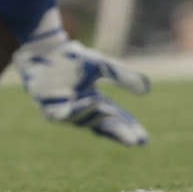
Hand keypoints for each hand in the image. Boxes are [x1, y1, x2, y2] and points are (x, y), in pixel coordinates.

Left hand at [14, 14, 151, 145]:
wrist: (45, 50)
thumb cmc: (72, 58)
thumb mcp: (102, 65)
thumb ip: (123, 76)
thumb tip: (147, 90)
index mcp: (96, 103)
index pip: (116, 120)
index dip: (129, 129)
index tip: (143, 139)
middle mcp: (82, 111)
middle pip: (104, 127)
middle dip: (119, 133)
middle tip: (135, 141)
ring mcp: (65, 112)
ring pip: (84, 121)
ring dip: (98, 116)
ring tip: (109, 107)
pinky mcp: (49, 108)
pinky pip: (64, 115)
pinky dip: (78, 110)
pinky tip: (91, 101)